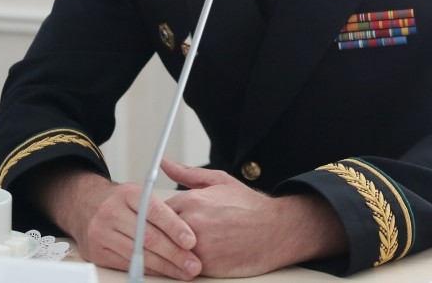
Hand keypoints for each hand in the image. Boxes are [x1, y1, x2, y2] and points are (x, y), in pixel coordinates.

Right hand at [34, 168, 201, 279]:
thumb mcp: (140, 192)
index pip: (155, 212)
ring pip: (138, 254)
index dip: (175, 228)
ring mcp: (101, 233)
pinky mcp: (96, 252)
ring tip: (183, 271)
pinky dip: (148, 270)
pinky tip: (163, 271)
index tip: (191, 241)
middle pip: (147, 237)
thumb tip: (189, 227)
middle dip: (174, 254)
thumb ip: (162, 207)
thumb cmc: (121, 201)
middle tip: (193, 264)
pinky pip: (127, 264)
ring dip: (165, 266)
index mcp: (128, 193)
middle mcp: (111, 211)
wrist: (84, 205)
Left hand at [161, 158, 346, 276]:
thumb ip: (187, 173)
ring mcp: (198, 246)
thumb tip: (164, 163)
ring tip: (175, 249)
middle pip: (158, 232)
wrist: (275, 231)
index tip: (159, 220)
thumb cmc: (249, 207)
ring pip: (167, 251)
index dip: (156, 216)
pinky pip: (181, 267)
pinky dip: (180, 265)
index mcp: (192, 200)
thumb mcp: (219, 181)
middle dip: (158, 235)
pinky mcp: (205, 266)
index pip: (155, 210)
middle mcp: (192, 222)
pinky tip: (186, 260)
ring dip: (167, 251)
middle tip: (162, 237)